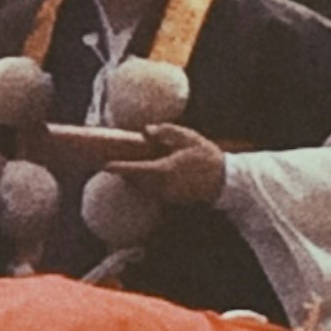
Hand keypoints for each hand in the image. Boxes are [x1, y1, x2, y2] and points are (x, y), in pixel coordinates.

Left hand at [106, 122, 230, 207]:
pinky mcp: (173, 200)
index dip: (119, 168)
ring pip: (143, 187)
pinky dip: (145, 183)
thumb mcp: (188, 138)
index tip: (105, 165)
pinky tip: (144, 174)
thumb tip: (145, 130)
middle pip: (136, 180)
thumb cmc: (206, 156)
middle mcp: (164, 186)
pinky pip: (153, 191)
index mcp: (165, 170)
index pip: (136, 170)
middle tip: (110, 162)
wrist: (225, 181)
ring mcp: (168, 195)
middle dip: (124, 172)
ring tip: (124, 168)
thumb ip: (166, 132)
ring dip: (134, 179)